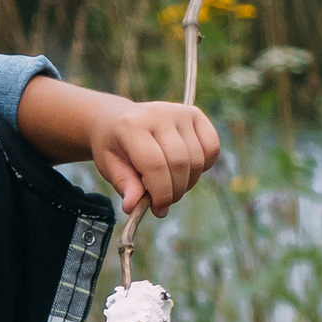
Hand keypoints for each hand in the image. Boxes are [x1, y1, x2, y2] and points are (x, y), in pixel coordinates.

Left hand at [81, 95, 219, 218]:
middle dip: (175, 191)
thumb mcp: (109, 166)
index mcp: (132, 126)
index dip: (161, 193)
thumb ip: (124, 185)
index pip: (155, 165)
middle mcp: (158, 114)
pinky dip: (203, 166)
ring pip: (197, 159)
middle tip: (164, 202)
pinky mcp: (194, 114)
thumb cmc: (115, 146)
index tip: (158, 209)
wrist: (117, 119)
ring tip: (171, 186)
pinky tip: (186, 171)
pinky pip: (211, 147)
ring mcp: (179, 112)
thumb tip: (132, 207)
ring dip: (188, 183)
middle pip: (179, 163)